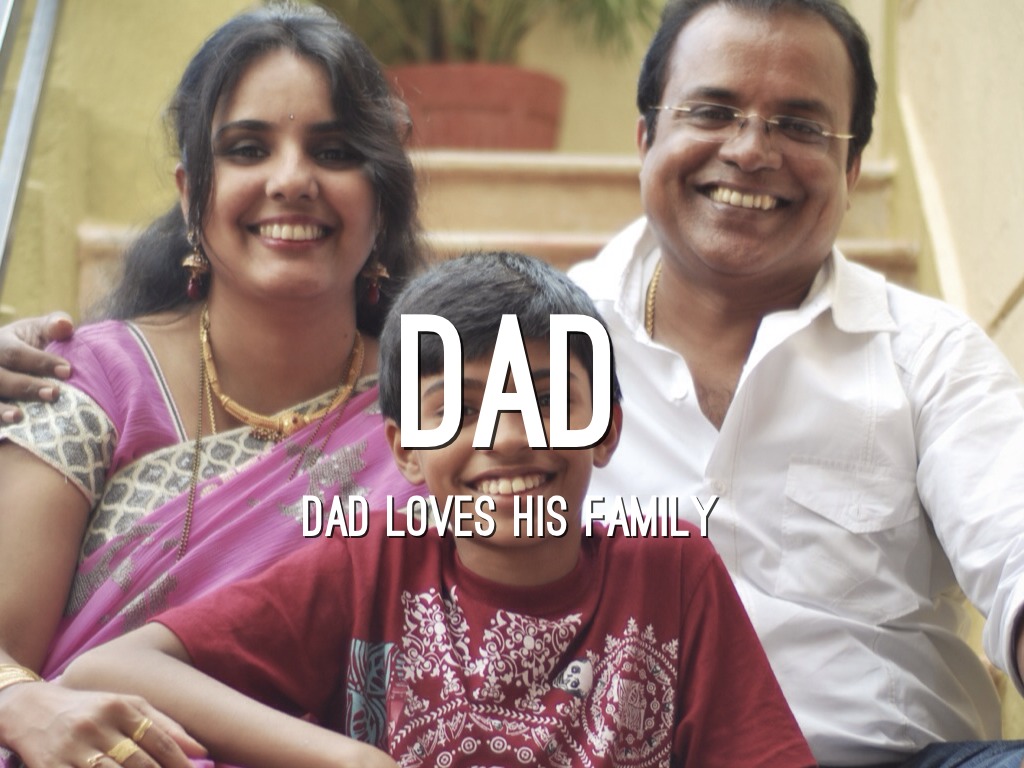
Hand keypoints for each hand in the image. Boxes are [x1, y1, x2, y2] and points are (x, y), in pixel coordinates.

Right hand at [0, 312, 73, 422]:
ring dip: (0, 409)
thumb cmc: (32, 346)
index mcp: (0, 343)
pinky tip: (9, 427)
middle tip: (53, 393)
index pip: (16, 353)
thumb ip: (54, 327)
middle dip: (24, 386)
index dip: (41, 362)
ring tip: (19, 416)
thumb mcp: (40, 331)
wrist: (12, 362)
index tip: (68, 371)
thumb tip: (65, 325)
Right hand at [0, 681, 204, 767]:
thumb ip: (165, 725)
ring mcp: (72, 749)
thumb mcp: (128, 706)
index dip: (179, 764)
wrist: (32, 709)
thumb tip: (200, 750)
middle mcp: (97, 726)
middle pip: (139, 762)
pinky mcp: (51, 767)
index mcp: (120, 707)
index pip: (158, 741)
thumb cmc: (91, 709)